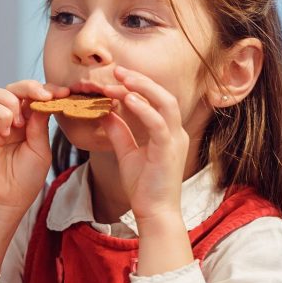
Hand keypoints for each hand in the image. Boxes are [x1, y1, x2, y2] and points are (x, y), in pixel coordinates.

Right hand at [0, 80, 69, 219]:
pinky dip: (3, 114)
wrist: (6, 199)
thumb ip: (40, 124)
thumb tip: (44, 99)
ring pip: (0, 92)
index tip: (64, 94)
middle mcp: (12, 120)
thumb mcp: (41, 148)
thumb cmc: (25, 179)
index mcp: (29, 123)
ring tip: (21, 124)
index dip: (49, 90)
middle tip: (45, 97)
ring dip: (15, 101)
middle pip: (17, 87)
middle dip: (33, 87)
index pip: (35, 96)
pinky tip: (7, 132)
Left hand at [97, 66, 189, 222]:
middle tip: (117, 70)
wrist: (155, 213)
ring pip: (165, 103)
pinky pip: (159, 123)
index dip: (137, 86)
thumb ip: (119, 132)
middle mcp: (176, 132)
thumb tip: (105, 112)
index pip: (155, 100)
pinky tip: (127, 99)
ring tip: (121, 78)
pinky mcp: (168, 151)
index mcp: (168, 132)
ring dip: (143, 88)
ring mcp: (175, 140)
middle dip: (140, 80)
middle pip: (163, 95)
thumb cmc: (144, 187)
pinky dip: (144, 108)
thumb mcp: (127, 153)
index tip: (115, 79)